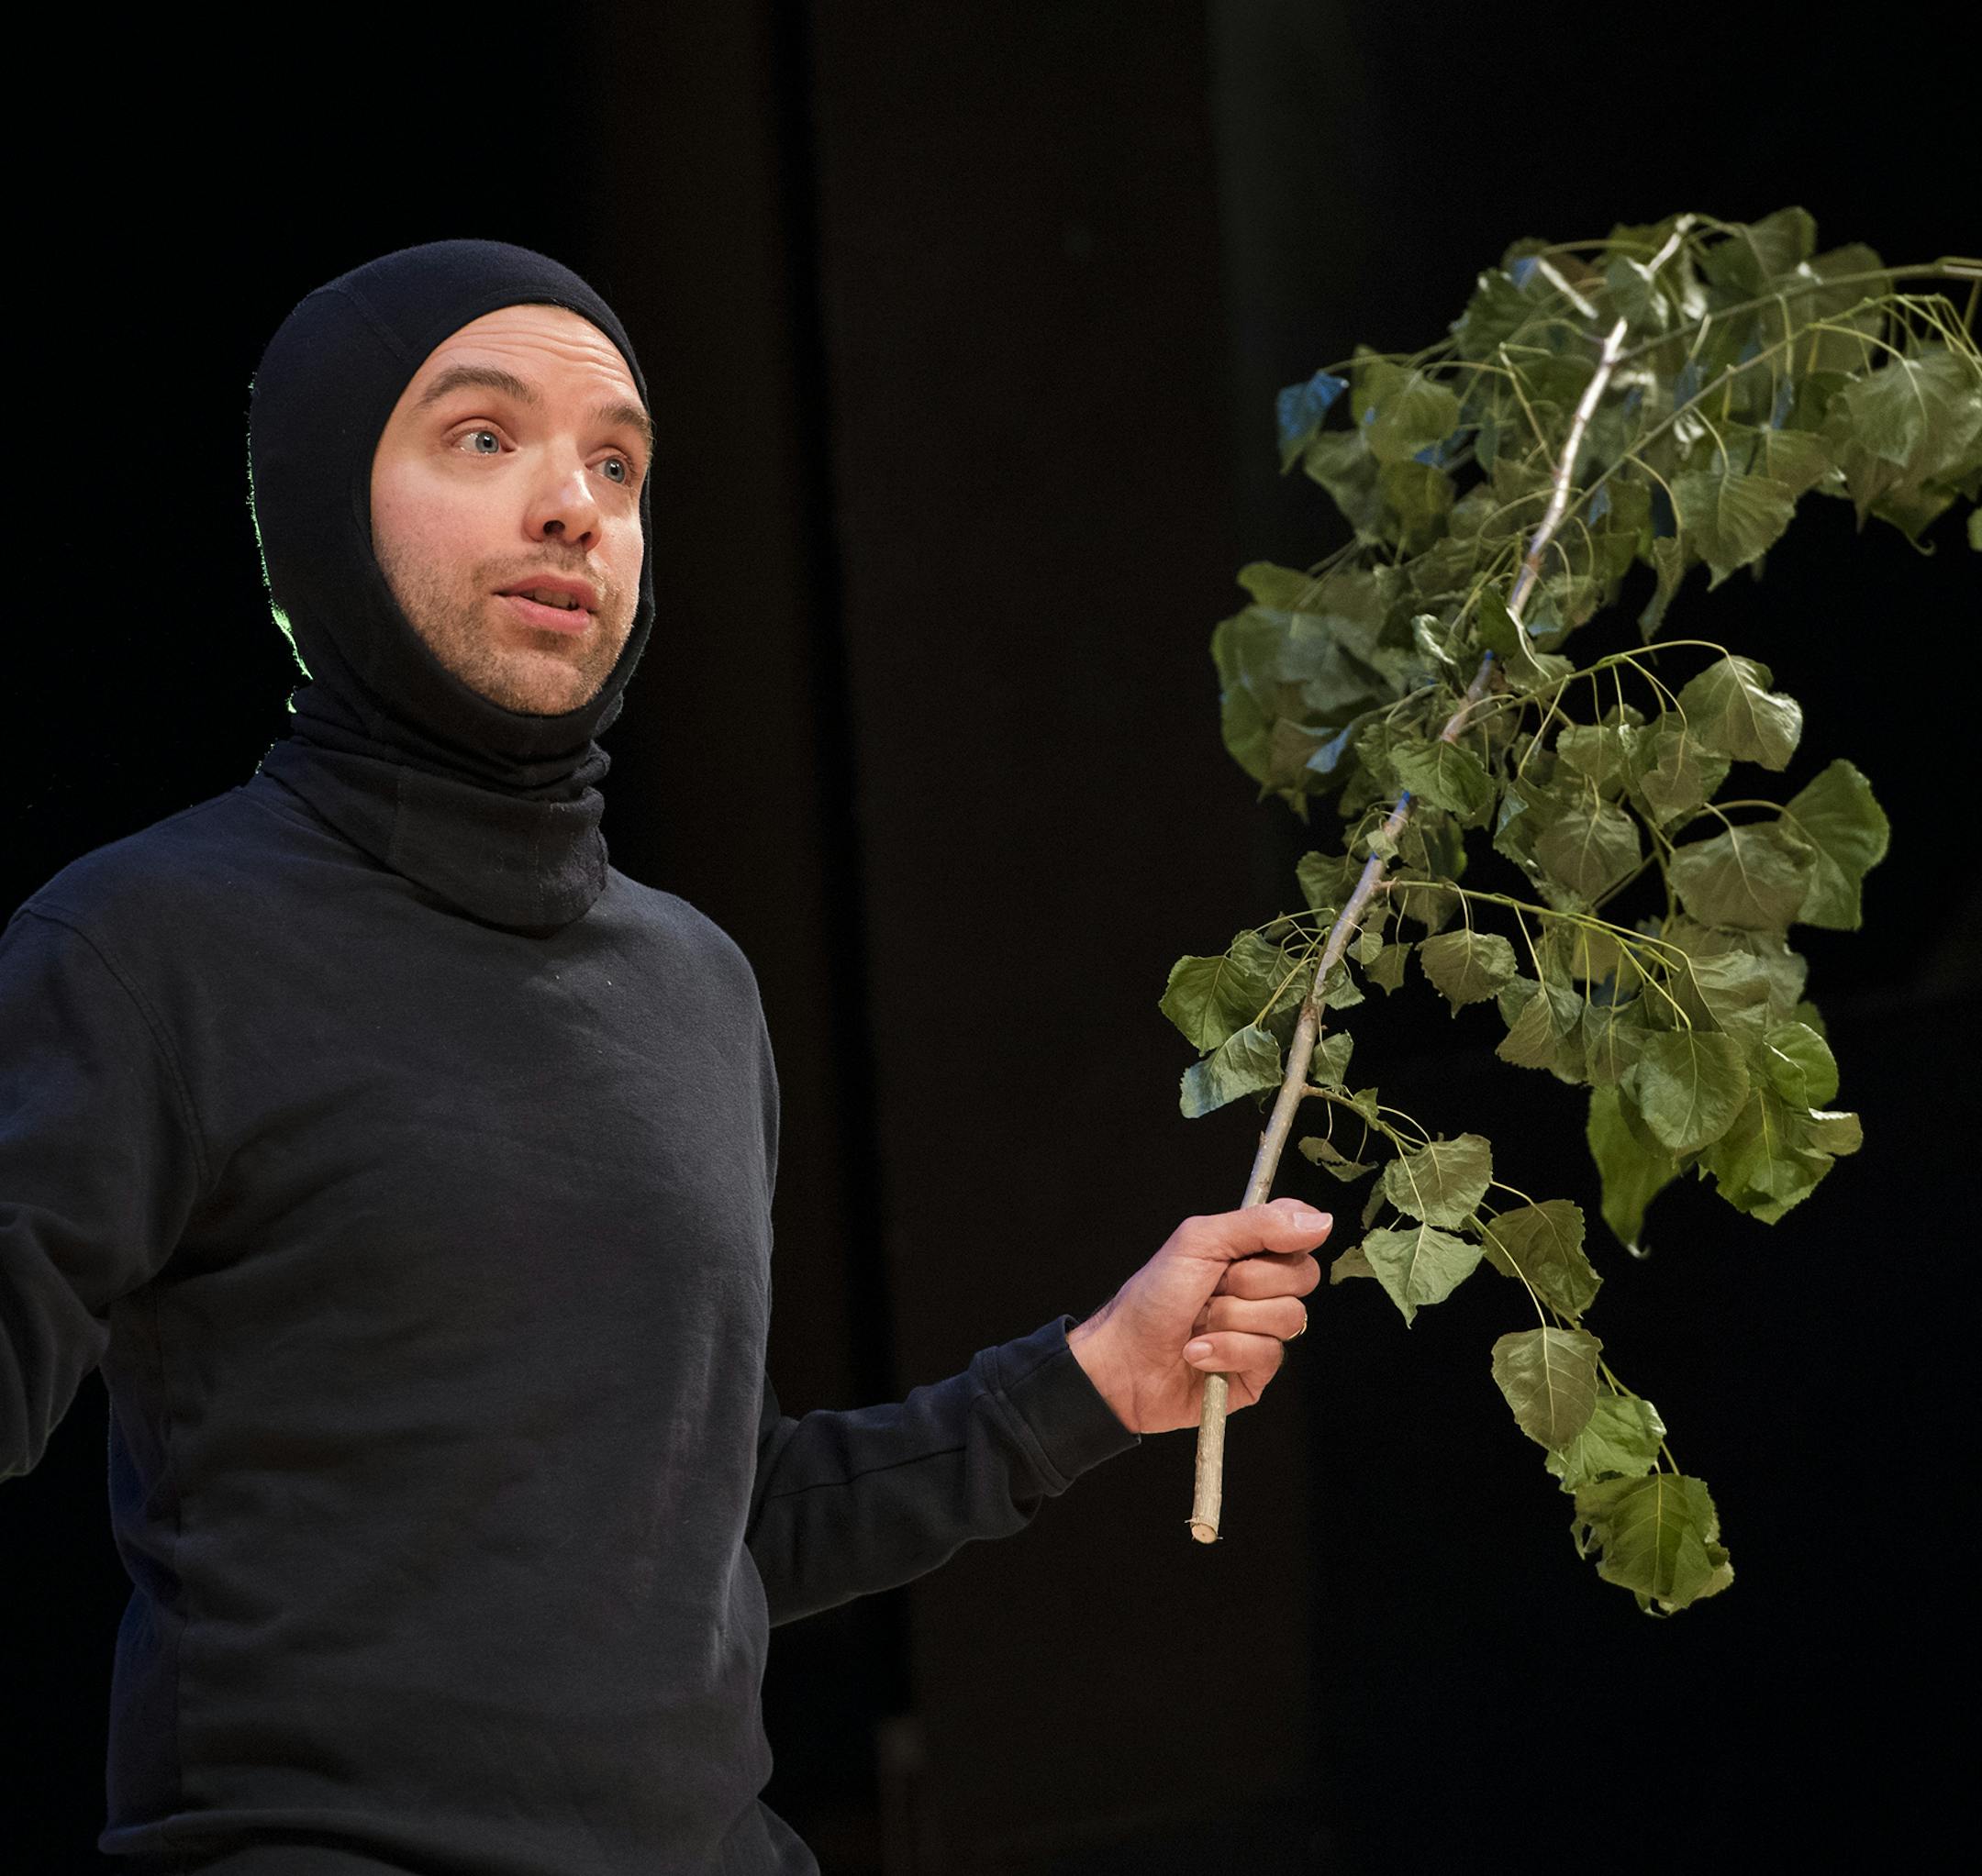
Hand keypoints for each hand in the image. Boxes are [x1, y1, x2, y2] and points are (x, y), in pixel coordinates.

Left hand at [1065, 1198, 1329, 1434]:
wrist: (1122, 1361)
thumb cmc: (1152, 1298)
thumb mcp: (1198, 1243)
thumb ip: (1258, 1225)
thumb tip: (1322, 1221)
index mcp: (1247, 1251)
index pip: (1300, 1231)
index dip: (1290, 1237)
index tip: (1255, 1246)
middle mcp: (1260, 1289)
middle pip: (1303, 1276)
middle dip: (1251, 1283)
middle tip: (1211, 1288)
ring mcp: (1261, 1331)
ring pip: (1289, 1318)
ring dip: (1233, 1320)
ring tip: (1198, 1325)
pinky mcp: (1256, 1372)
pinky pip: (1269, 1355)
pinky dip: (1227, 1351)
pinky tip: (1197, 1353)